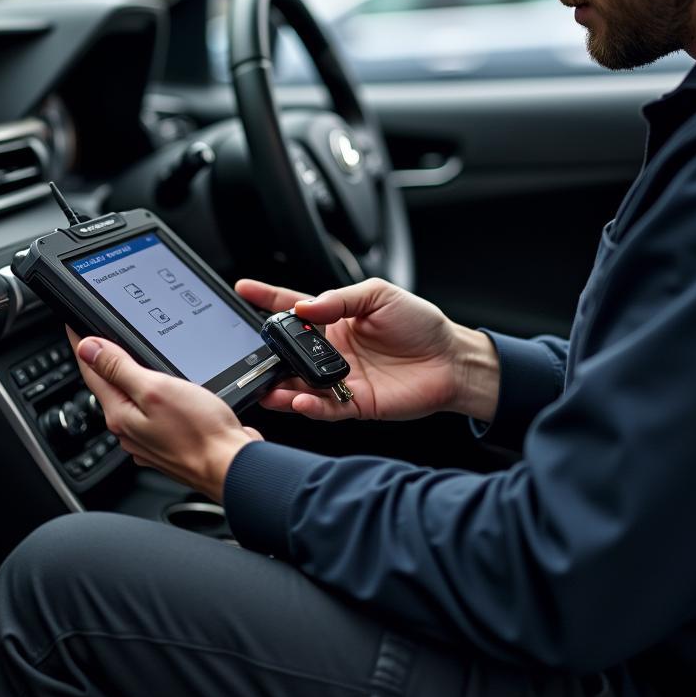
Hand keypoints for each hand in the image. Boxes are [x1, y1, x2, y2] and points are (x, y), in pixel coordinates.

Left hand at [66, 328, 261, 501]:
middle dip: (103, 361)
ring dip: (129, 377)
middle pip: (109, 386)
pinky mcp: (171, 439)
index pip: (91, 372)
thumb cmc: (200, 433)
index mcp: (121, 414)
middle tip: (97, 336)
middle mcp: (131, 429)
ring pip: (132, 399)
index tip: (74, 325)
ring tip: (125, 357)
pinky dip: (152, 394)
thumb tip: (87, 348)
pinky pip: (153, 410)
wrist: (231, 466)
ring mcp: (150, 437)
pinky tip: (163, 388)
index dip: (83, 345)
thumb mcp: (156, 389)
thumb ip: (120, 369)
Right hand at [235, 277, 500, 422]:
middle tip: (251, 354)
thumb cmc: (420, 323)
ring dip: (281, 387)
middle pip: (290, 352)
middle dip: (267, 354)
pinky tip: (300, 401)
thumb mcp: (379, 295)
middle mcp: (334, 350)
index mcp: (336, 320)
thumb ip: (341, 299)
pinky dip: (310, 406)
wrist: (452, 359)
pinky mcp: (356, 404)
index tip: (242, 288)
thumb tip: (305, 307)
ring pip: (301, 385)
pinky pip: (326, 407)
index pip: (294, 308)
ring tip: (267, 387)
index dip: (267, 298)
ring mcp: (342, 378)